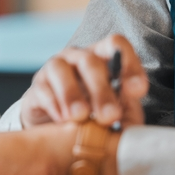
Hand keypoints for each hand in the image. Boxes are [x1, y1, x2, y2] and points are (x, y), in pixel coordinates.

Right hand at [19, 34, 147, 128]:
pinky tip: (62, 120)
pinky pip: (42, 89)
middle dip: (101, 90)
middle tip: (110, 116)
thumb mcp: (116, 114)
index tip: (137, 91)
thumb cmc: (94, 117)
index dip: (128, 63)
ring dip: (72, 94)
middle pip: (90, 61)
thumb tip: (132, 129)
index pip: (116, 45)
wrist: (57, 130)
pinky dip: (53, 104)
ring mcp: (54, 68)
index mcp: (103, 58)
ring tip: (81, 117)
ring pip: (61, 69)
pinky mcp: (37, 87)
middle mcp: (78, 58)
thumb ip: (127, 115)